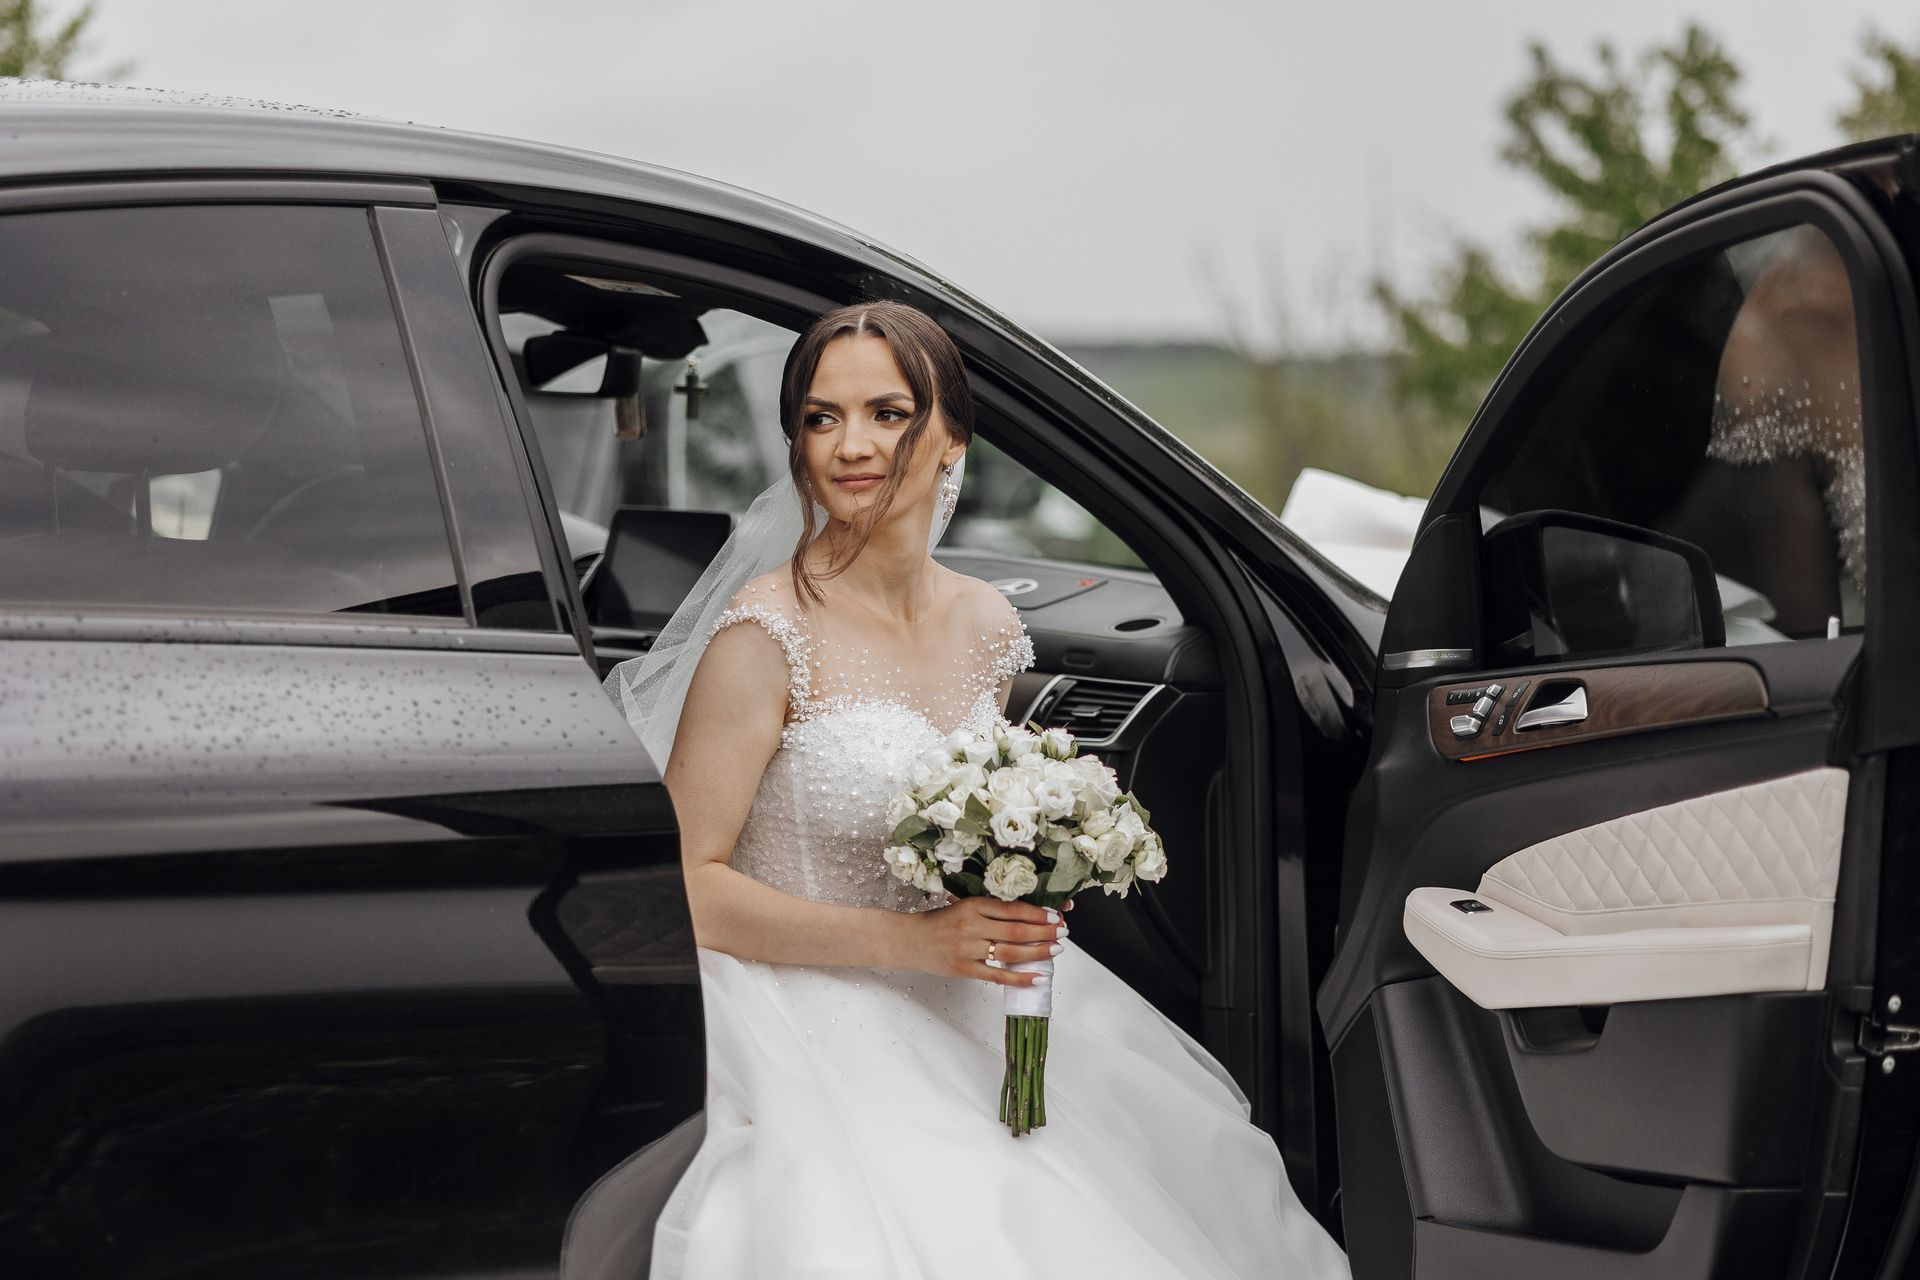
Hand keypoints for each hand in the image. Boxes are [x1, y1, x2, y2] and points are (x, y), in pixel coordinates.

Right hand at [905, 895, 1072, 987]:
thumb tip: (1028, 916)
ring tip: (1055, 951)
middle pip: (1016, 930)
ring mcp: (967, 949)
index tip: (1055, 916)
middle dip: (1045, 933)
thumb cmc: (940, 922)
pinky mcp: (964, 969)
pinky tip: (1036, 977)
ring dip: (1037, 952)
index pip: (1013, 909)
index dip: (1038, 914)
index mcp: (973, 905)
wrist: (910, 940)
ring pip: (1010, 952)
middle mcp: (971, 925)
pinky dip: (1019, 978)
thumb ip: (991, 910)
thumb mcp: (964, 906)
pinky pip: (997, 976)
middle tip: (1063, 933)